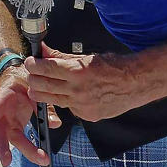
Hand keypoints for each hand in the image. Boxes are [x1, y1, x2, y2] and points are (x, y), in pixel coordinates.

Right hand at [0, 64, 52, 166]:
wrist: (18, 76)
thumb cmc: (21, 80)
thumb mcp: (33, 85)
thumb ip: (43, 104)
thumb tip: (54, 123)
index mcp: (3, 97)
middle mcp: (2, 112)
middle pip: (1, 132)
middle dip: (2, 147)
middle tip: (6, 161)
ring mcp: (7, 121)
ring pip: (10, 138)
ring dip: (23, 151)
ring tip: (37, 160)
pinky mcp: (14, 125)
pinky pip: (19, 138)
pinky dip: (29, 148)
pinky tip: (38, 156)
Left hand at [24, 43, 154, 122]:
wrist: (135, 84)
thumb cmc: (114, 67)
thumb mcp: (87, 57)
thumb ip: (62, 56)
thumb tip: (44, 51)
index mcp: (78, 72)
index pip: (45, 68)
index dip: (33, 64)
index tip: (30, 62)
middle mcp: (78, 90)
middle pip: (42, 86)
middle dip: (33, 79)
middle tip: (32, 73)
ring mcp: (82, 106)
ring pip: (51, 100)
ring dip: (43, 92)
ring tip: (42, 85)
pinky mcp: (86, 116)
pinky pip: (68, 108)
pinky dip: (65, 101)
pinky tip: (68, 94)